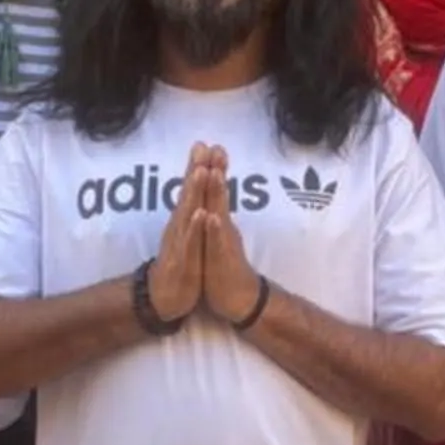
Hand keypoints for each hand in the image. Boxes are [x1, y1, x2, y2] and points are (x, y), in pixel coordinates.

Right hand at [146, 145, 214, 327]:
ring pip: (188, 213)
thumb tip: (197, 195)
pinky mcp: (182, 260)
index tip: (208, 144)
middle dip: (196, 170)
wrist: (166, 298)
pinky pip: (190, 242)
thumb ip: (192, 214)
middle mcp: (180, 226)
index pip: (193, 190)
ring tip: (201, 171)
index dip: (199, 167)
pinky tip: (202, 214)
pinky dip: (196, 228)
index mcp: (185, 221)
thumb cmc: (181, 265)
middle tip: (202, 147)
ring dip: (194, 192)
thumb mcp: (189, 237)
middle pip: (189, 194)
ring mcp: (179, 242)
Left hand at [195, 158, 264, 327]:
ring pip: (219, 214)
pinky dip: (213, 229)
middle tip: (216, 147)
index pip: (213, 191)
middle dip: (216, 170)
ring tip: (214, 172)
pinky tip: (210, 217)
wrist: (239, 299)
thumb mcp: (216, 238)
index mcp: (217, 221)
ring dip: (217, 193)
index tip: (206, 145)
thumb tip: (212, 200)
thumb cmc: (224, 267)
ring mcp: (223, 242)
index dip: (210, 168)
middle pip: (219, 194)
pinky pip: (217, 243)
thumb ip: (216, 217)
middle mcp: (222, 227)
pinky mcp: (222, 259)